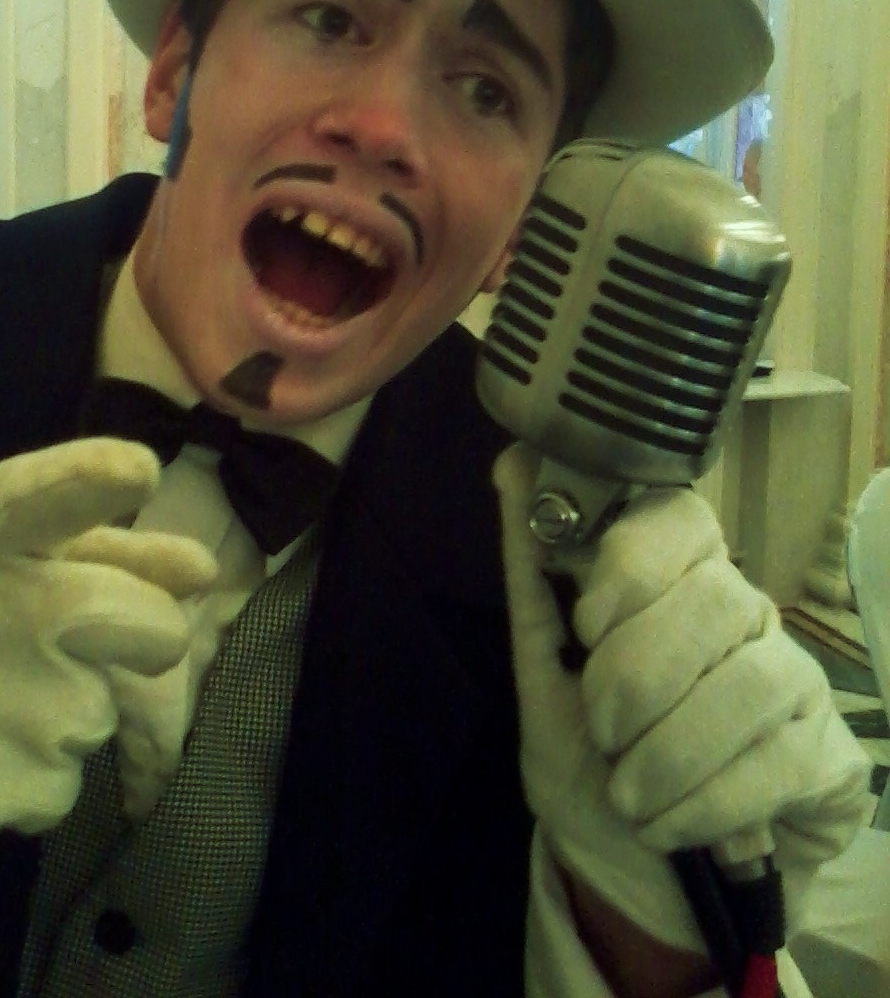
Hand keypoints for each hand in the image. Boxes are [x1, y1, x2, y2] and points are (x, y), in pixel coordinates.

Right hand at [0, 438, 217, 875]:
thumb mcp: (14, 567)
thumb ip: (112, 554)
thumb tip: (200, 570)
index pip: (38, 497)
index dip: (92, 478)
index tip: (142, 467)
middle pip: (153, 625)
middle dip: (146, 639)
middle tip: (75, 642)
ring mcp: (6, 705)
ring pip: (106, 708)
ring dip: (71, 710)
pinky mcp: (9, 789)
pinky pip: (71, 776)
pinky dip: (39, 773)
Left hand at [494, 443, 869, 947]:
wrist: (636, 879)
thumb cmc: (588, 763)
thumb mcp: (543, 674)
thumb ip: (533, 574)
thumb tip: (513, 460)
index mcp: (675, 578)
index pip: (681, 517)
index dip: (633, 563)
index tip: (587, 624)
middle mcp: (744, 612)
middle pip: (717, 597)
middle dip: (639, 675)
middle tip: (601, 731)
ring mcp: (794, 679)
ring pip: (752, 682)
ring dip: (671, 750)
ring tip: (628, 793)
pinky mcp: (827, 756)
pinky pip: (780, 762)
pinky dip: (707, 804)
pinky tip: (668, 825)